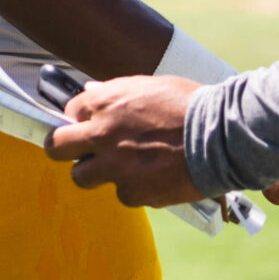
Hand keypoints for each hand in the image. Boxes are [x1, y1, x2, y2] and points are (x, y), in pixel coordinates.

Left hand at [47, 76, 278, 226]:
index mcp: (105, 103)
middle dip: (63, 147)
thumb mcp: (151, 86)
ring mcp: (114, 168)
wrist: (222, 138)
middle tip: (77, 150)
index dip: (81, 118)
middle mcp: (102, 136)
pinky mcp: (133, 193)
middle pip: (56, 147)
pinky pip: (122, 193)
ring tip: (121, 166)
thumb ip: (116, 92)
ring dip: (96, 171)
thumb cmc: (191, 105)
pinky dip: (134, 186)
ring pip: (82, 177)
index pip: (70, 111)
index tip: (89, 123)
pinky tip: (155, 175)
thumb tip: (91, 92)